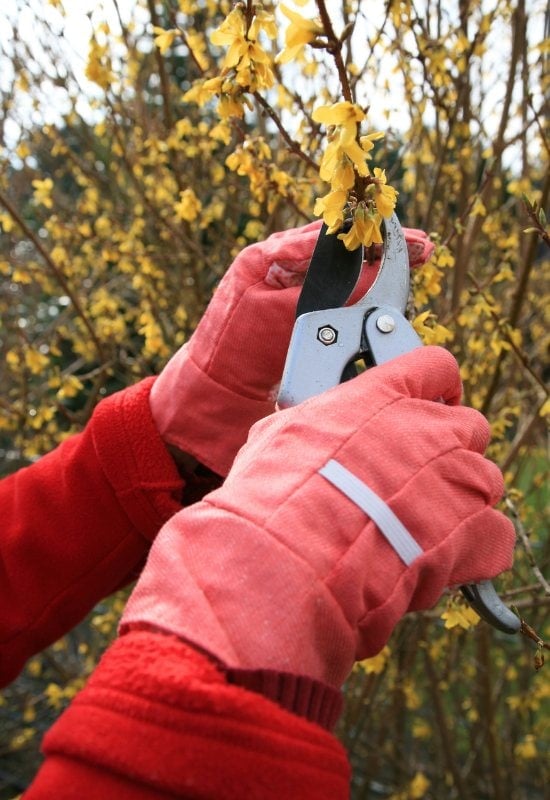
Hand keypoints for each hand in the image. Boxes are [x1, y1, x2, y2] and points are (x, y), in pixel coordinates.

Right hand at [122, 347, 514, 689]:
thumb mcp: (280, 436)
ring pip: (484, 479)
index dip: (435, 386)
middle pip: (468, 425)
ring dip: (460, 501)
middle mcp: (428, 427)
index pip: (436, 366)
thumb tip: (304, 434)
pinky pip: (495, 534)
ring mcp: (458, 476)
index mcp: (382, 396)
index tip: (430, 401)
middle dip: (448, 450)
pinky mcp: (475, 529)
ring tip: (420, 527)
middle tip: (414, 478)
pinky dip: (476, 548)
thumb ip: (313, 426)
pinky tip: (441, 560)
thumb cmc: (275, 493)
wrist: (295, 552)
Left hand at [150, 223, 434, 475]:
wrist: (215, 392)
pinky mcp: (303, 323)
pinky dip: (365, 300)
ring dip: (378, 273)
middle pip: (343, 251)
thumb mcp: (277, 314)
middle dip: (383, 249)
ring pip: (345, 276)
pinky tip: (387, 300)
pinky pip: (341, 304)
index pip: (331, 235)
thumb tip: (371, 275)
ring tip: (412, 267)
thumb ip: (321, 292)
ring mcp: (294, 296)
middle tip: (423, 250)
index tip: (407, 237)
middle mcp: (285, 269)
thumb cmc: (233, 349)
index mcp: (272, 256)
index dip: (371, 233)